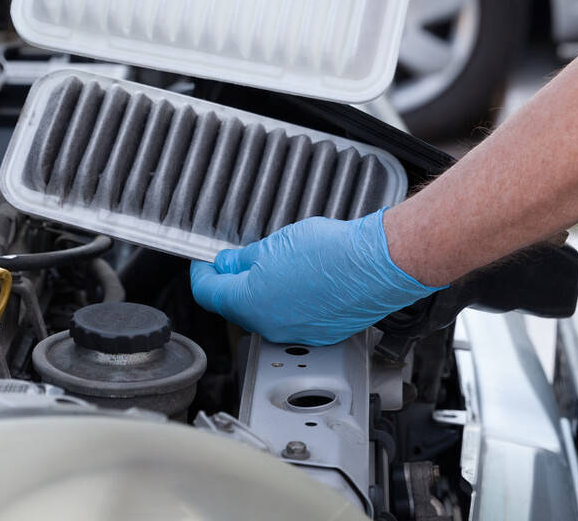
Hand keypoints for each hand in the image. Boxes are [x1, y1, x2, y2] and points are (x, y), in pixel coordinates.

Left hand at [189, 210, 443, 345]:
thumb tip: (229, 263)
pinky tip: (301, 281)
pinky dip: (289, 303)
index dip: (202, 275)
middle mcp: (270, 326)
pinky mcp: (322, 333)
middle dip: (232, 284)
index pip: (208, 294)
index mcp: (250, 302)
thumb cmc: (331, 253)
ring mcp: (298, 333)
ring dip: (262, 294)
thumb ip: (245, 258)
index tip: (203, 264)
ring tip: (274, 266)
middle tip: (236, 262)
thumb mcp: (275, 244)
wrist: (375, 266)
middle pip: (236, 308)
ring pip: (266, 316)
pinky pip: (294, 320)